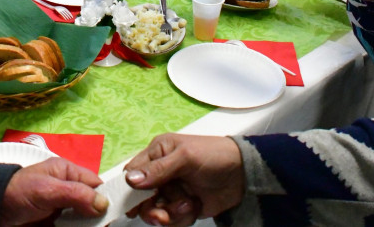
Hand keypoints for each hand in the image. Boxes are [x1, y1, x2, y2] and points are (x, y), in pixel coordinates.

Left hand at [0, 157, 107, 225]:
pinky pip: (70, 226)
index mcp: (67, 172)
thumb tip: (104, 203)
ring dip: (85, 226)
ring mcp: (60, 208)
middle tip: (100, 226)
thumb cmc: (18, 192)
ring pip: (82, 219)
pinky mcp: (53, 223)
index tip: (115, 213)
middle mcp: (67, 189)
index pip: (95, 183)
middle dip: (96, 217)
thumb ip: (76, 194)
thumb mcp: (48, 190)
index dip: (106, 197)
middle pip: (91, 204)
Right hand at [124, 134, 244, 225]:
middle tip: (162, 216)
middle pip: (141, 198)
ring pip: (156, 211)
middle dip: (151, 209)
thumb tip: (131, 180)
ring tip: (188, 205)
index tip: (133, 204)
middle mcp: (161, 173)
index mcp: (157, 153)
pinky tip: (194, 206)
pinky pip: (172, 220)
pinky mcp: (182, 207)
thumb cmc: (214, 155)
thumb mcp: (186, 157)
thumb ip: (159, 169)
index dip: (130, 189)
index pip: (133, 172)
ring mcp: (172, 191)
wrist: (243, 175)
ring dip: (171, 213)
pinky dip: (182, 217)